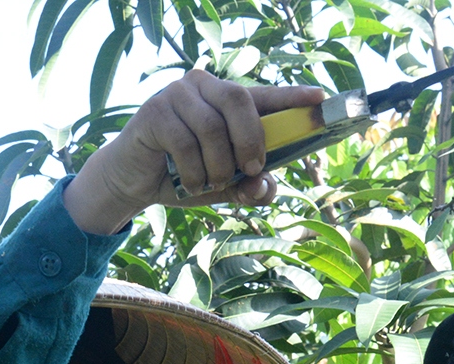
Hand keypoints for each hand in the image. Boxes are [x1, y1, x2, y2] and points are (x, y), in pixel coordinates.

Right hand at [63, 71, 324, 233]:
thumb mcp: (225, 186)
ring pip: (212, 127)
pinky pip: (184, 141)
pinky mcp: (154, 111)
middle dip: (251, 141)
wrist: (134, 182)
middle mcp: (203, 86)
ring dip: (217, 166)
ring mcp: (176, 95)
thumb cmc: (185, 175)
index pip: (265, 93)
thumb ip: (251, 187)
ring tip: (210, 184)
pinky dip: (193, 171)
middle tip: (251, 170)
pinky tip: (188, 182)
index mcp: (226, 100)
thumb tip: (265, 187)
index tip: (320, 100)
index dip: (293, 96)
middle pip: (240, 100)